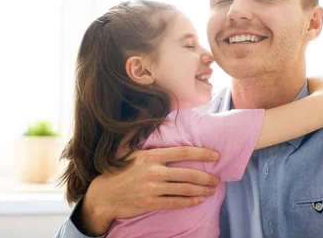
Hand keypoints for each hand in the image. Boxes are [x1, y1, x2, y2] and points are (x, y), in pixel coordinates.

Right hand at [79, 146, 219, 235]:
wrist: (104, 195)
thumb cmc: (120, 171)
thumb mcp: (130, 151)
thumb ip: (145, 140)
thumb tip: (153, 120)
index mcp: (151, 156)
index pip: (183, 152)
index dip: (202, 153)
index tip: (216, 155)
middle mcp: (154, 171)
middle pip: (189, 173)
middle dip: (207, 176)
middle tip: (217, 179)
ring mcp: (153, 188)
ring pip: (185, 189)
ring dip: (203, 190)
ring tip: (212, 189)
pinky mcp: (151, 203)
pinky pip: (177, 202)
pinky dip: (191, 201)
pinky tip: (200, 199)